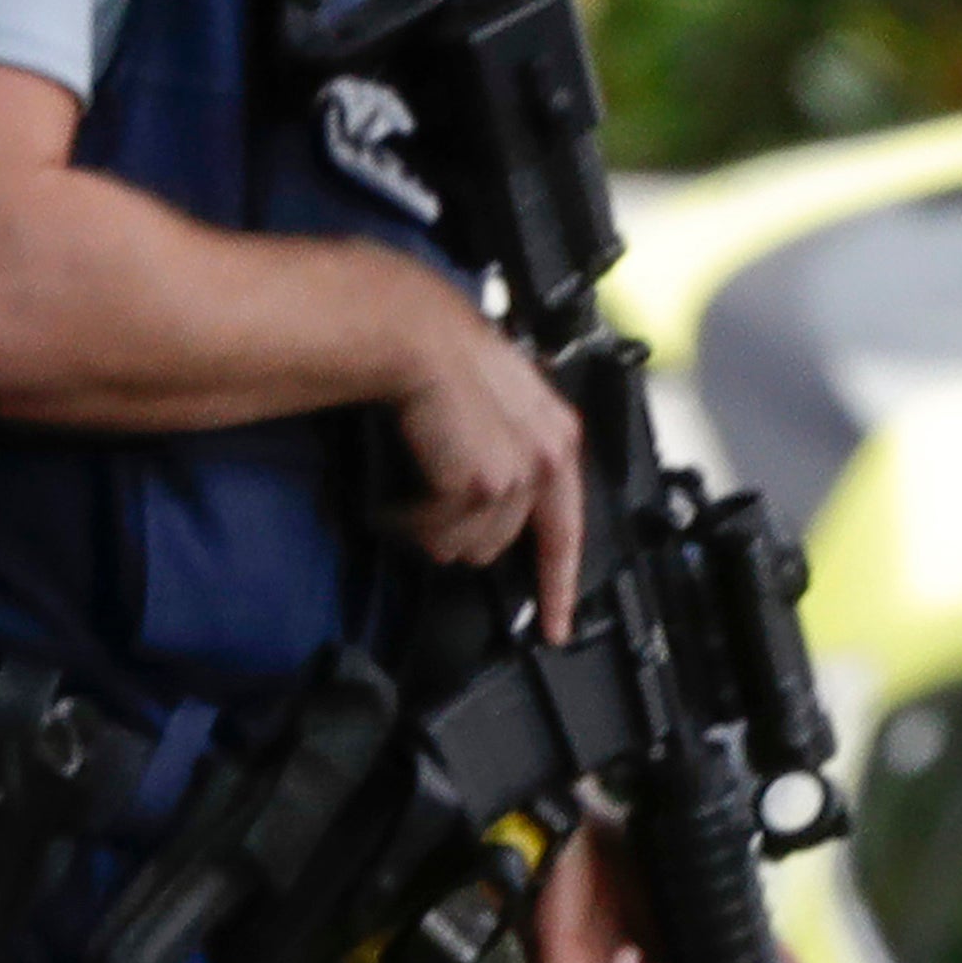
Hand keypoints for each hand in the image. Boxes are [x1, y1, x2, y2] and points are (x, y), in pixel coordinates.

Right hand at [387, 277, 588, 639]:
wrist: (416, 335)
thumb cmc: (441, 359)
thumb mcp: (497, 405)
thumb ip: (510, 450)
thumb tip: (492, 500)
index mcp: (557, 438)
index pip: (567, 530)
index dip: (559, 585)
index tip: (556, 627)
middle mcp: (548, 458)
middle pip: (503, 544)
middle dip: (462, 537)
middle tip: (427, 513)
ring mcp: (518, 473)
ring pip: (468, 546)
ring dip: (431, 527)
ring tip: (408, 491)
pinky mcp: (482, 484)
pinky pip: (439, 534)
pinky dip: (409, 522)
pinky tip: (395, 497)